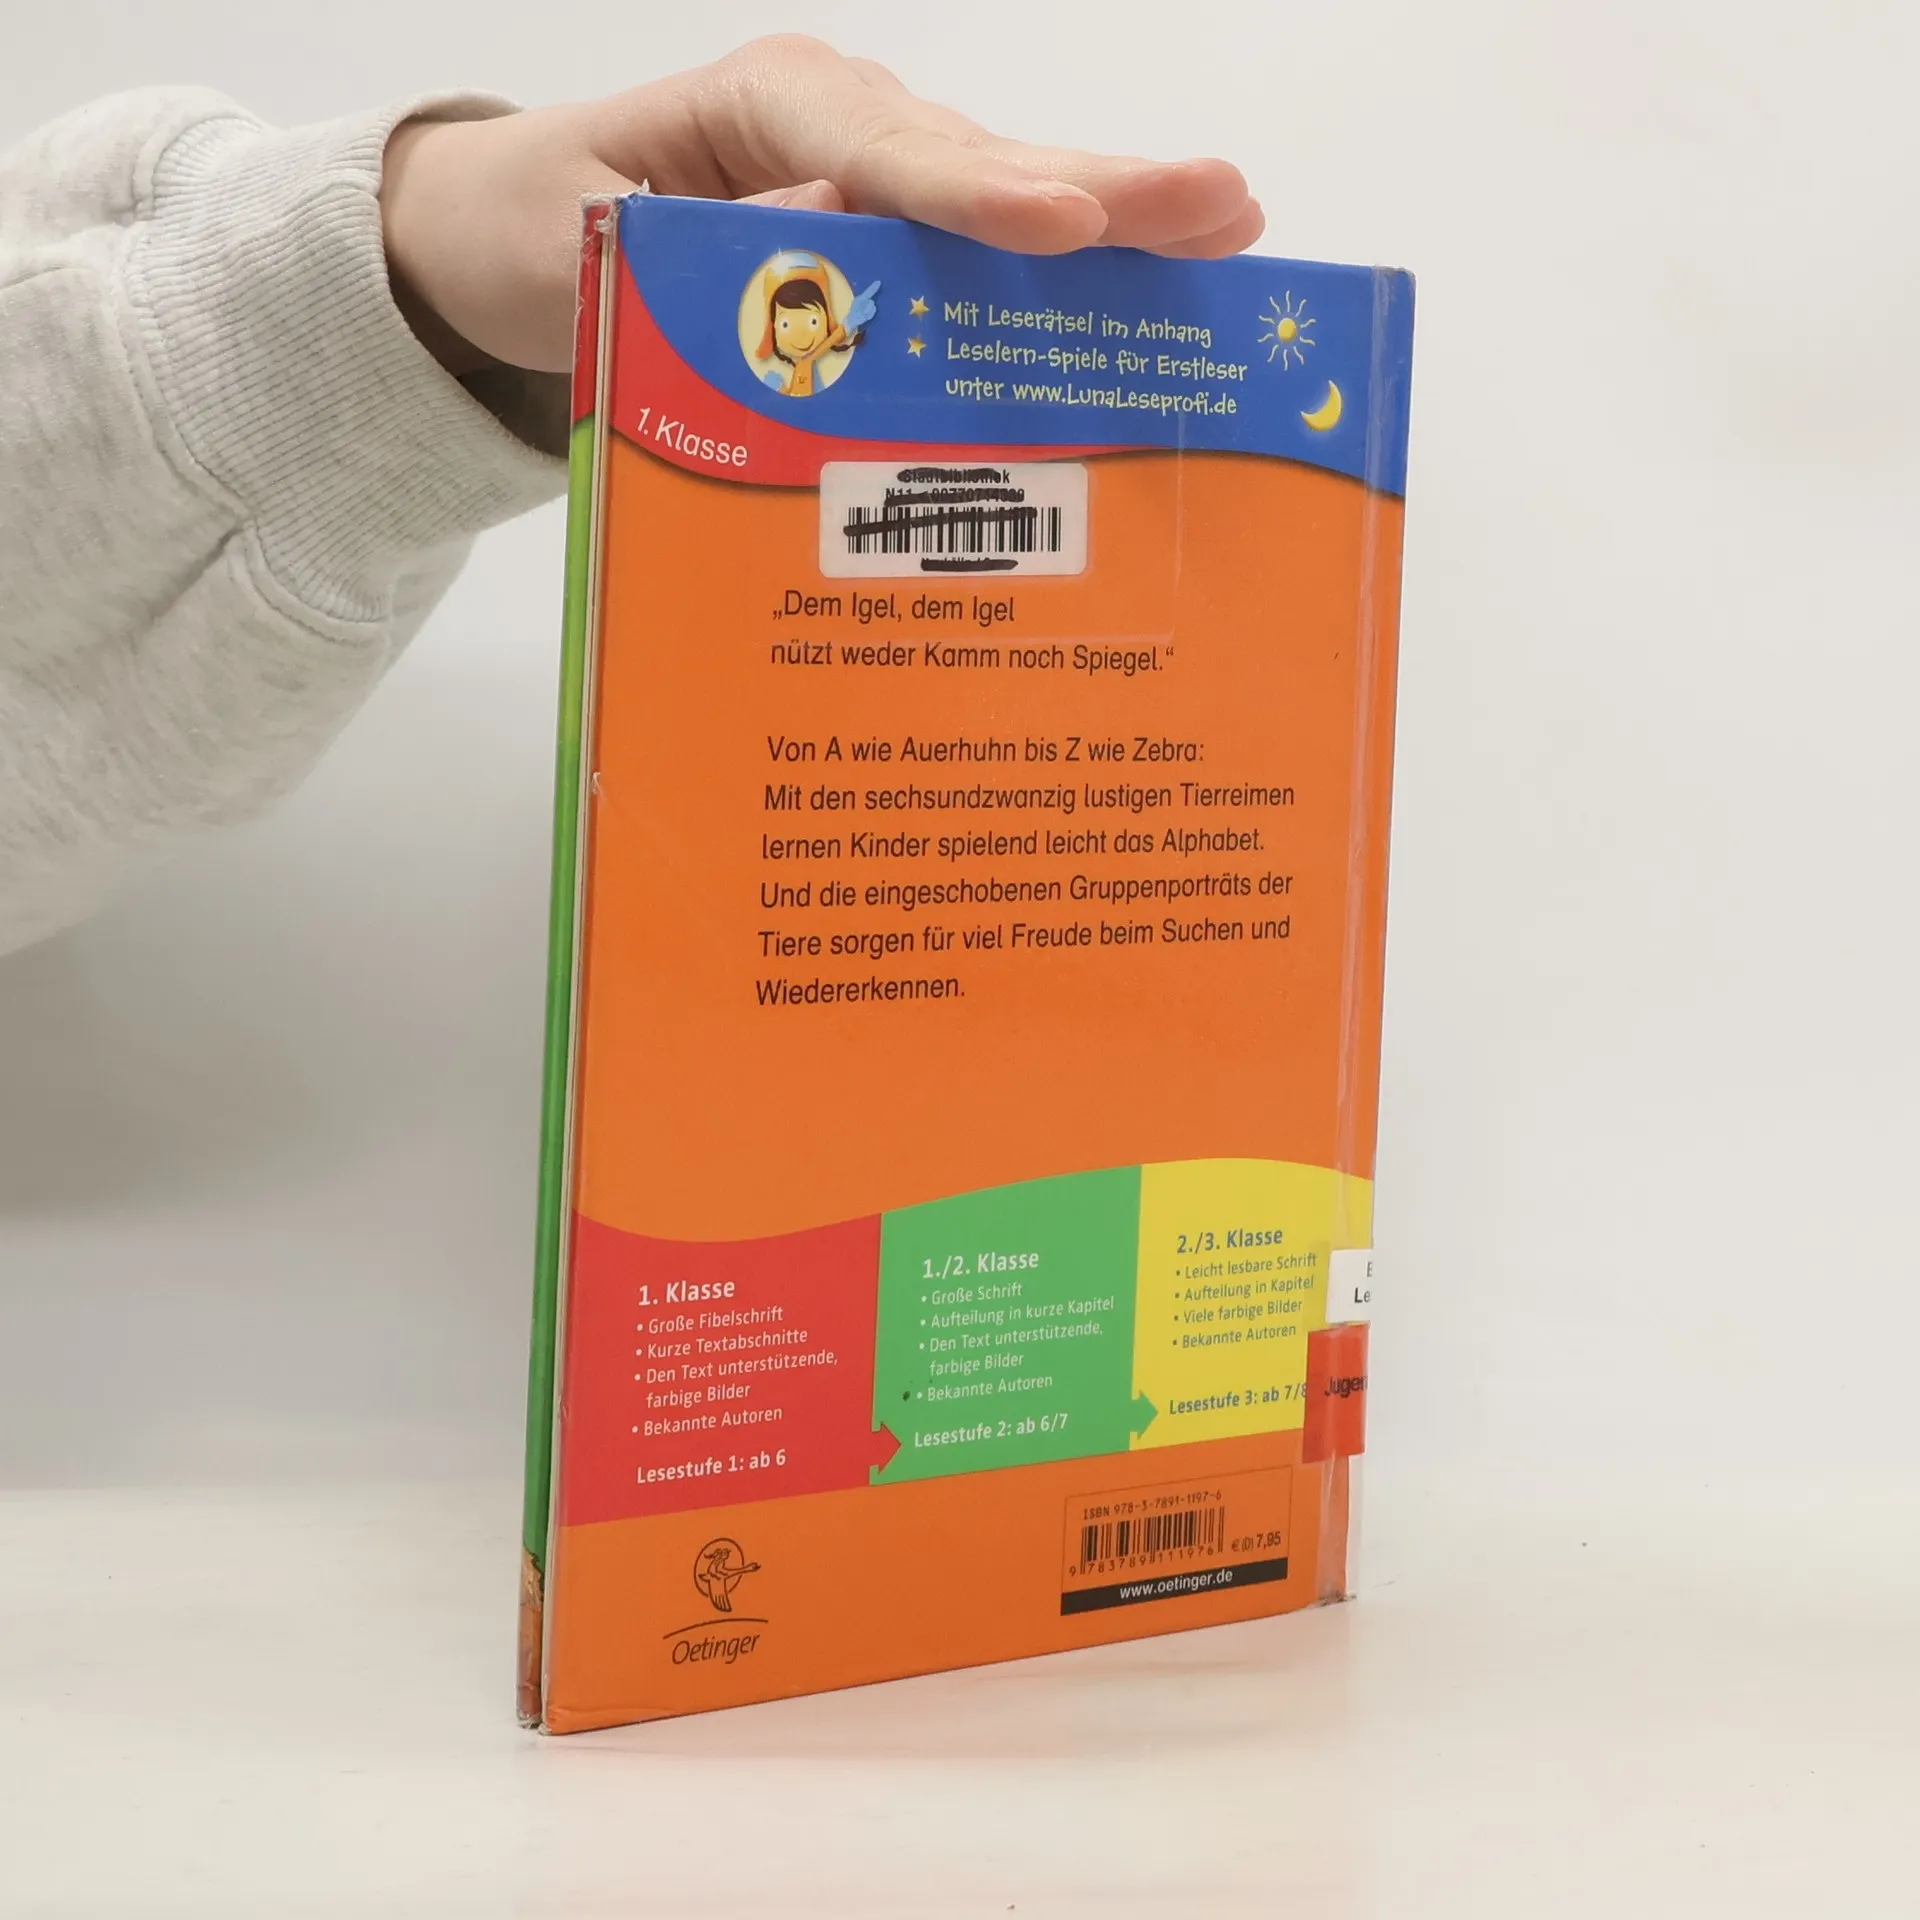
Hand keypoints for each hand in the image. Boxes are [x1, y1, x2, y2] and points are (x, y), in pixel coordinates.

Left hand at [380, 34, 1261, 375]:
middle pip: (980, 164)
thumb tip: (842, 239)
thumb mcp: (585, 241)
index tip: (1060, 223)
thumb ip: (697, 247)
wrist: (510, 240)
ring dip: (1117, 225)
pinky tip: (1165, 280)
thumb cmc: (536, 228)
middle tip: (1218, 203)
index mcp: (760, 108)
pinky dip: (1071, 277)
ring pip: (1005, 204)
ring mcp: (876, 180)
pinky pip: (987, 258)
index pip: (878, 150)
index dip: (974, 193)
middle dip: (1098, 192)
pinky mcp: (892, 240)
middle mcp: (840, 130)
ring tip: (1230, 229)